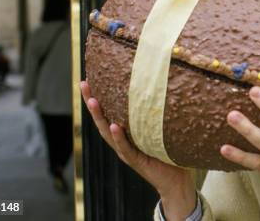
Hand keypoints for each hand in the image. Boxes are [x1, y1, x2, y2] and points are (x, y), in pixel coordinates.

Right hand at [80, 81, 195, 219]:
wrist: (176, 180)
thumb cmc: (169, 152)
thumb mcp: (159, 129)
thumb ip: (156, 113)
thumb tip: (163, 85)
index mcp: (126, 133)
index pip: (108, 112)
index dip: (99, 97)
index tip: (89, 78)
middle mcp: (122, 141)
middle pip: (102, 119)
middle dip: (91, 102)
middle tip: (83, 84)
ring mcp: (127, 152)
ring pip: (108, 132)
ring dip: (100, 117)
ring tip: (92, 100)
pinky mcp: (136, 161)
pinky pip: (126, 148)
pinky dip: (119, 137)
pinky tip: (113, 126)